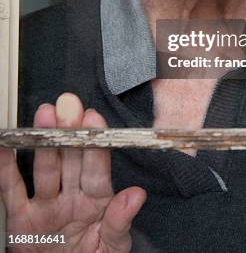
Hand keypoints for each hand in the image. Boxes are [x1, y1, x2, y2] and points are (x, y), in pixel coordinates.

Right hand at [0, 93, 145, 251]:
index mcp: (97, 199)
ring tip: (44, 114)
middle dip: (69, 129)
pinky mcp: (21, 219)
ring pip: (45, 167)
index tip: (93, 119)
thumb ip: (120, 222)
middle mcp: (72, 195)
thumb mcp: (111, 247)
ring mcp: (46, 204)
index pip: (97, 166)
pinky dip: (6, 169)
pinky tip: (6, 146)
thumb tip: (136, 195)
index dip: (95, 141)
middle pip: (71, 158)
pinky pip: (12, 190)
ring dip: (43, 141)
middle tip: (69, 103)